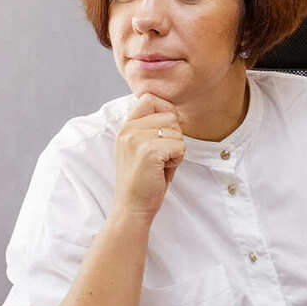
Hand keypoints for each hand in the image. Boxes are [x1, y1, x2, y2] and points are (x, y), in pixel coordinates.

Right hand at [112, 94, 184, 220]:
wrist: (132, 207)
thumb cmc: (143, 179)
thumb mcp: (141, 147)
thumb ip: (151, 128)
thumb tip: (174, 112)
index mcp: (126, 127)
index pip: (149, 98)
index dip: (165, 112)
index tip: (163, 133)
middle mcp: (129, 130)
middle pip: (170, 116)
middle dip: (173, 137)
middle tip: (160, 157)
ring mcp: (137, 139)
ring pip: (177, 132)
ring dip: (176, 150)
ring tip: (159, 165)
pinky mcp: (149, 151)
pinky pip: (180, 146)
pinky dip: (177, 160)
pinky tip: (162, 170)